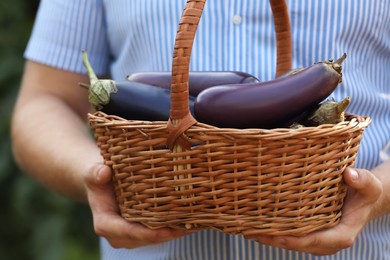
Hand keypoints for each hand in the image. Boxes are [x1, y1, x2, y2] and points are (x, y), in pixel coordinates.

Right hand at [84, 163, 191, 248]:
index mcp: (105, 224)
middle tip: (190, 226)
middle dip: (168, 234)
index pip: (128, 232)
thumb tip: (104, 172)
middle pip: (147, 238)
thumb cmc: (99, 178)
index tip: (167, 231)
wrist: (103, 183)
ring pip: (157, 237)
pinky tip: (192, 220)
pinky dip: (175, 226)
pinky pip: (160, 231)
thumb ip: (95, 174)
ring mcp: (132, 235)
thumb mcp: (94, 173)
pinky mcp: (143, 230)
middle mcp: (119, 235)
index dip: (148, 234)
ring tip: (196, 223)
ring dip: (175, 231)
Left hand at [244, 167, 382, 255]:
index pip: (313, 240)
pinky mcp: (311, 232)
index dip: (292, 240)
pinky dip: (274, 231)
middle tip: (249, 230)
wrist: (364, 199)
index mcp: (341, 234)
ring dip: (269, 236)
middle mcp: (327, 240)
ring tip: (247, 228)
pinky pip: (291, 234)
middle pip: (296, 244)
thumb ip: (362, 180)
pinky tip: (257, 224)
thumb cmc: (365, 192)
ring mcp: (318, 238)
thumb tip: (349, 174)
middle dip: (272, 239)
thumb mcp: (369, 185)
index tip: (272, 235)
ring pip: (291, 241)